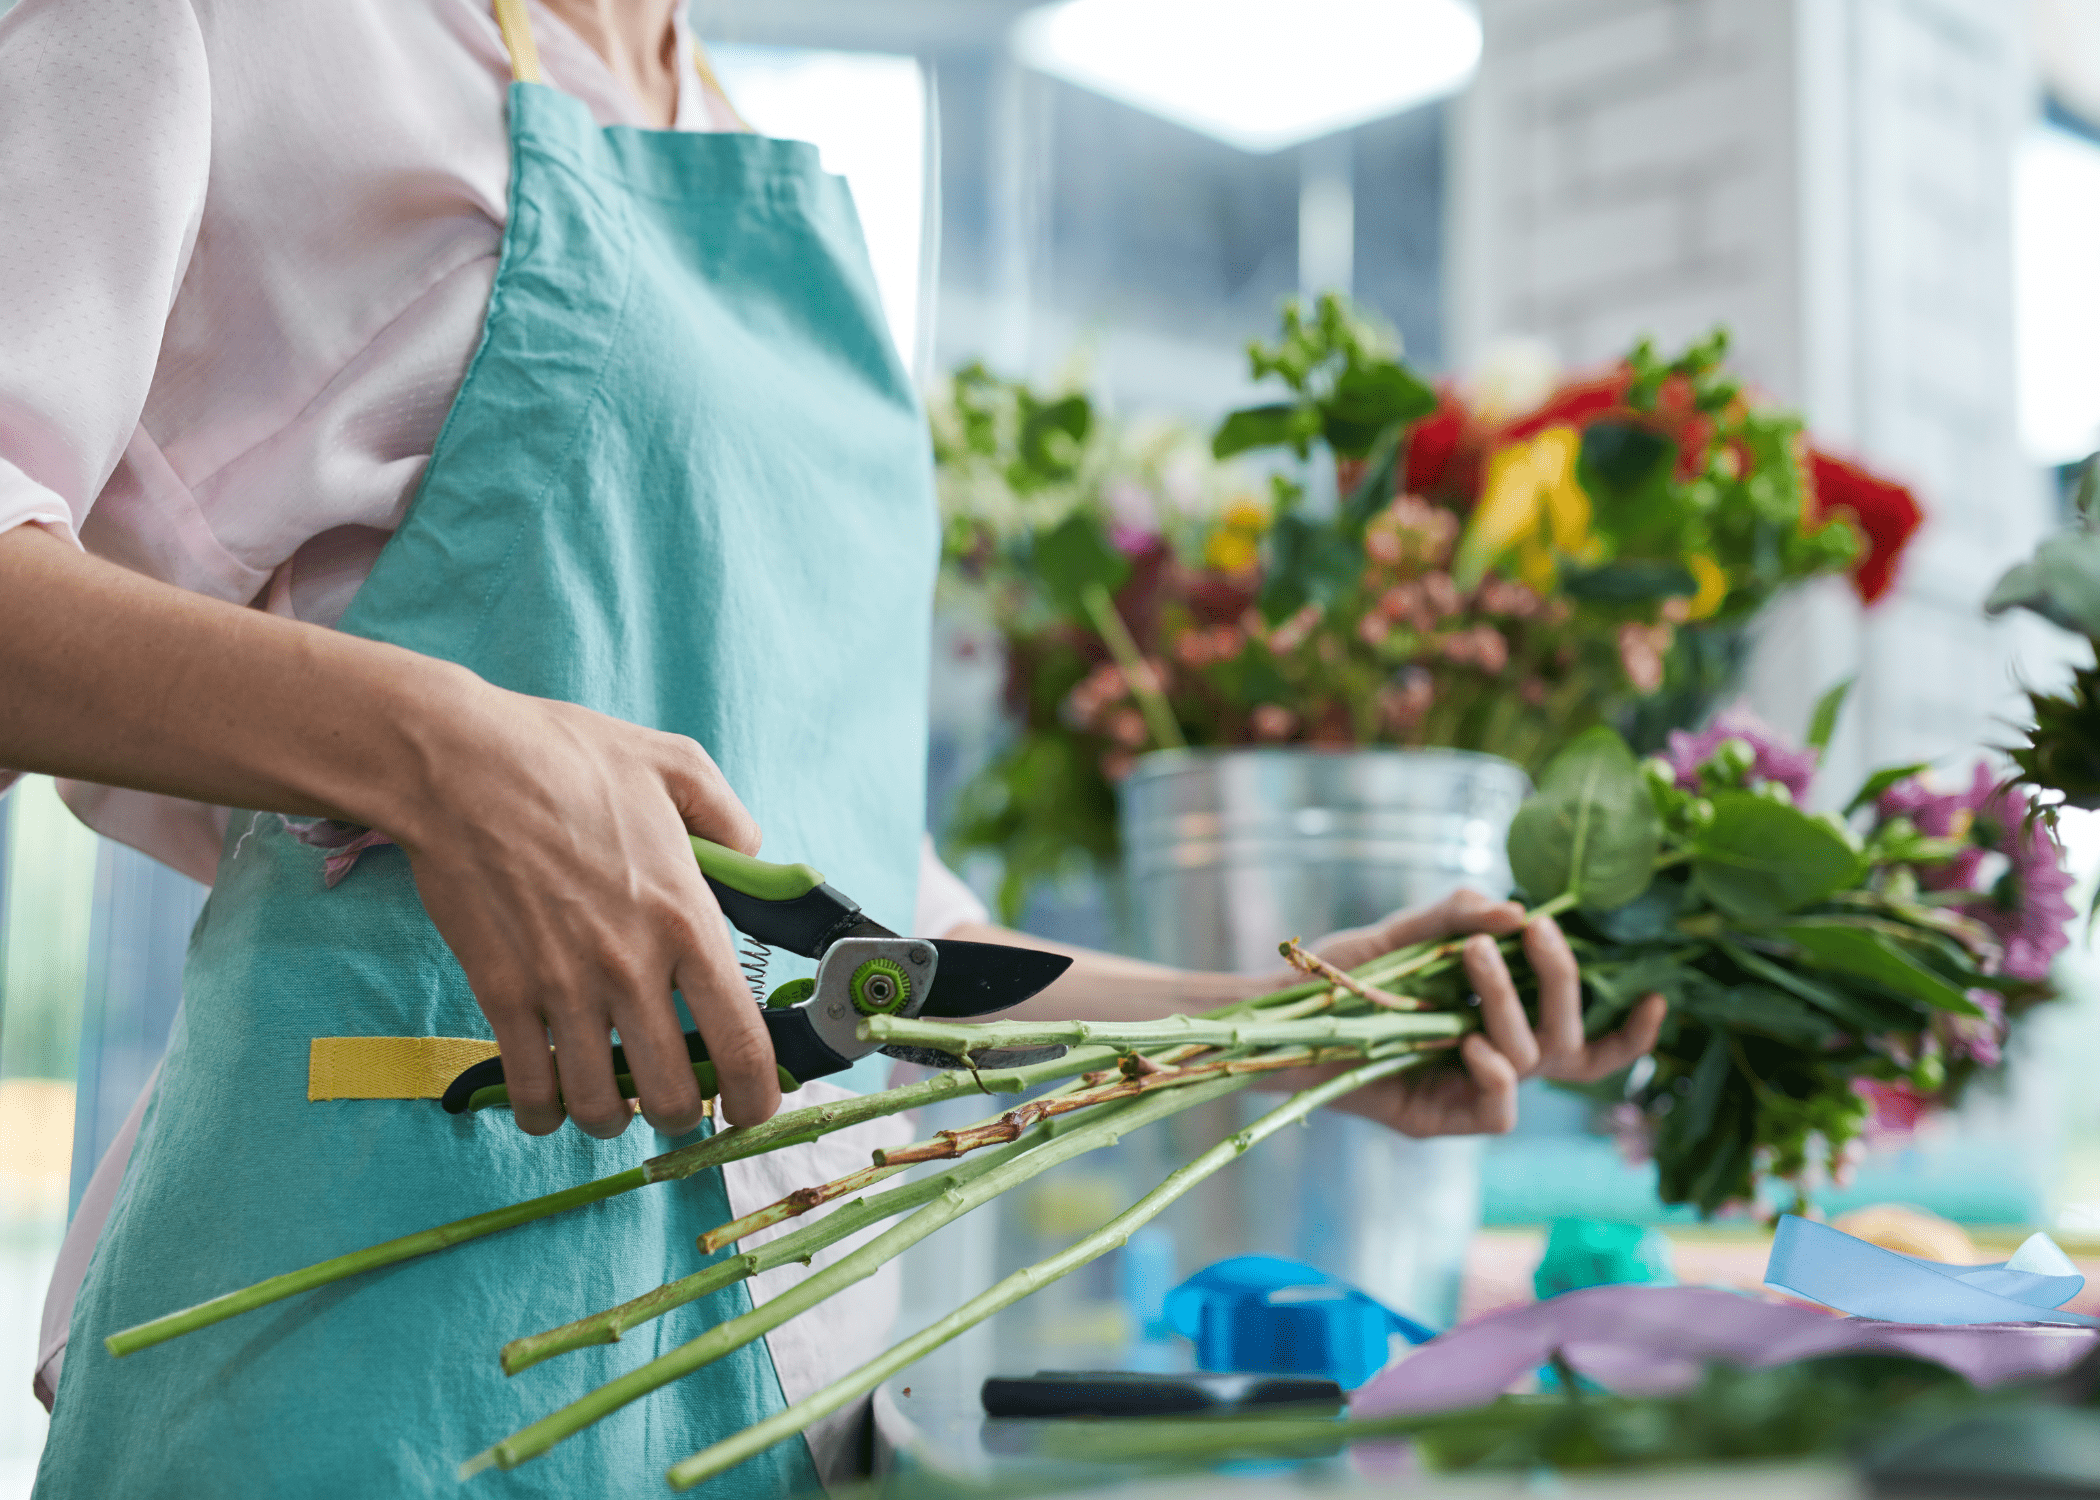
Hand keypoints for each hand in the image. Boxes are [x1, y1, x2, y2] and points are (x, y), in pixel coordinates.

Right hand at [395, 683, 779, 1138]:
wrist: (457, 763)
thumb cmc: (564, 757)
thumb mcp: (675, 765)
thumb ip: (729, 819)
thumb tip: (752, 857)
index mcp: (685, 917)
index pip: (740, 1041)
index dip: (755, 1095)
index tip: (751, 1108)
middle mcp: (631, 966)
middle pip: (672, 1095)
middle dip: (681, 1115)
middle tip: (673, 1097)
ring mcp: (563, 987)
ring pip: (599, 1107)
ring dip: (610, 1118)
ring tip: (611, 1099)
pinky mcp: (501, 994)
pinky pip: (529, 1091)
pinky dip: (543, 1113)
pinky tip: (550, 1098)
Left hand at [1269, 888, 1665, 1137]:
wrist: (1274, 1016)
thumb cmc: (1340, 978)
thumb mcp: (1402, 934)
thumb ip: (1457, 915)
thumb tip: (1515, 908)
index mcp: (1501, 1021)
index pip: (1585, 1040)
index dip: (1629, 1031)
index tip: (1656, 993)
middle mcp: (1494, 1059)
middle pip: (1568, 1041)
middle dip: (1564, 982)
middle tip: (1536, 932)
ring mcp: (1467, 1092)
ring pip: (1532, 1062)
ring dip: (1511, 1003)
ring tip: (1476, 956)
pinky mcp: (1437, 1120)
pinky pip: (1497, 1111)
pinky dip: (1495, 1074)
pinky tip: (1469, 1042)